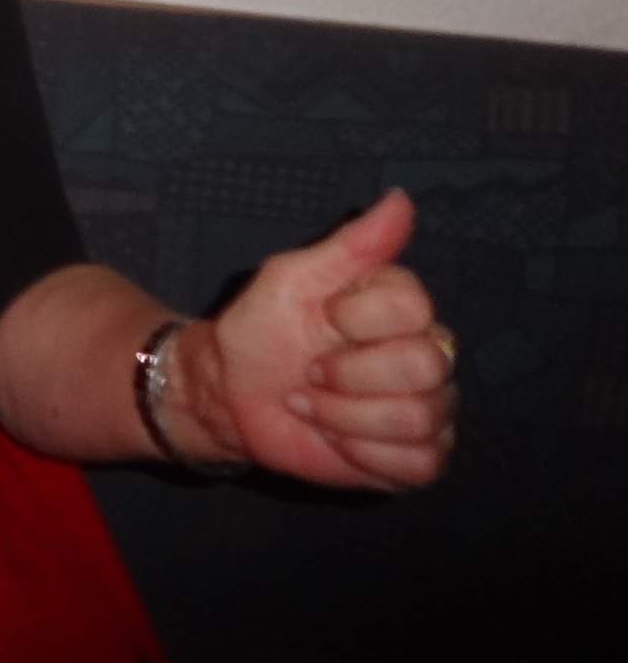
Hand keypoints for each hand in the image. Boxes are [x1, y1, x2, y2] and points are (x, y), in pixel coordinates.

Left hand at [176, 190, 455, 489]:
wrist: (232, 395)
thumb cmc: (260, 332)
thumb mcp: (291, 279)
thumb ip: (350, 245)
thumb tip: (400, 199)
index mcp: (399, 305)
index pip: (415, 306)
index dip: (359, 318)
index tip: (322, 318)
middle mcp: (427, 353)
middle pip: (424, 366)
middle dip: (348, 375)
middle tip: (311, 372)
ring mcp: (430, 408)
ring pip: (417, 418)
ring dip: (344, 416)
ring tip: (313, 403)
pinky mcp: (419, 456)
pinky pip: (418, 462)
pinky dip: (363, 453)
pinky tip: (336, 437)